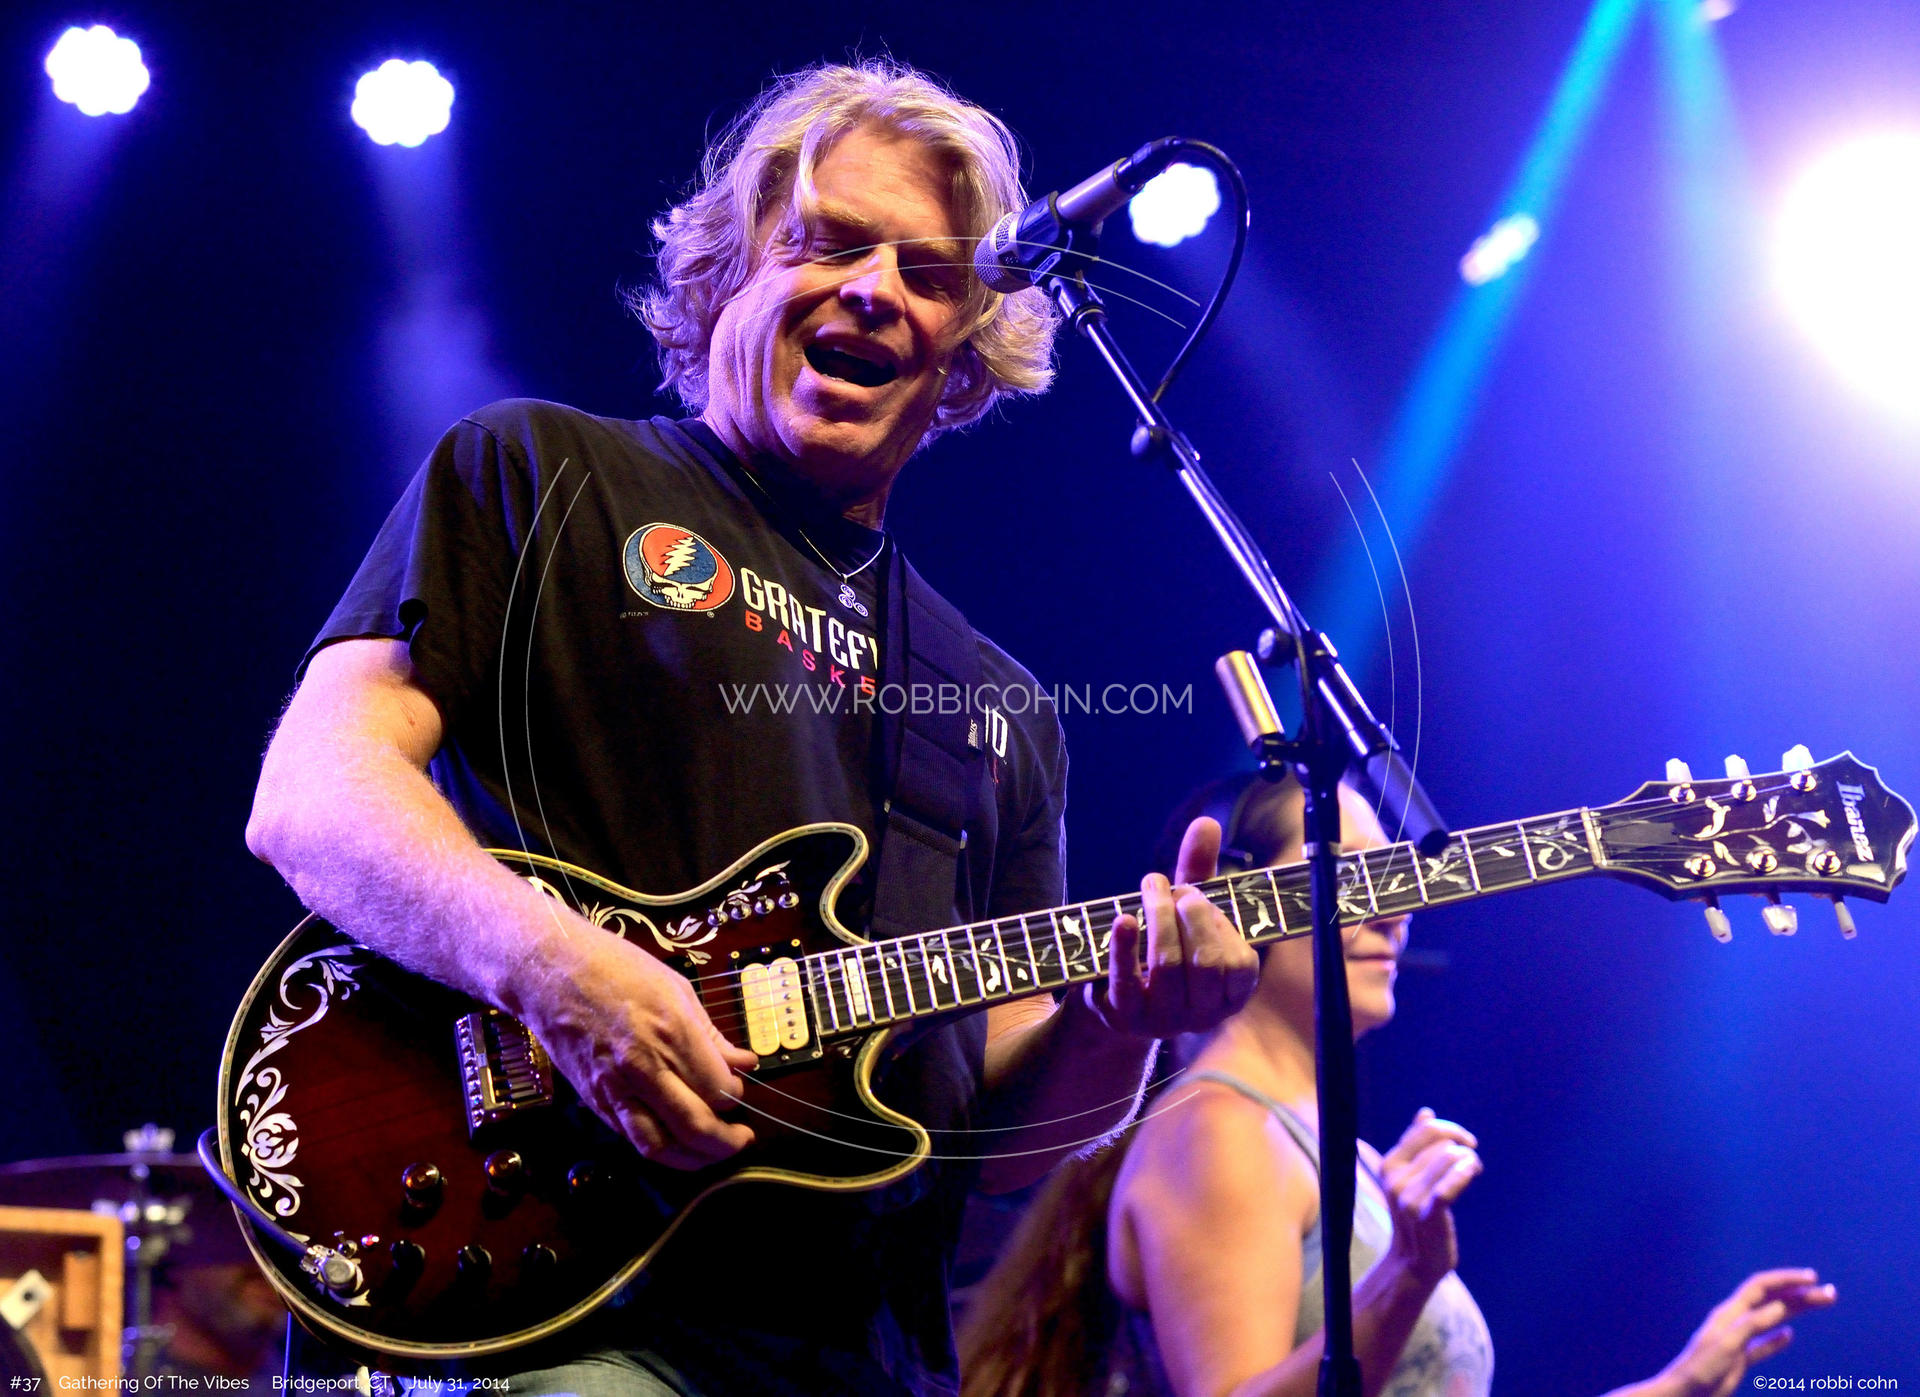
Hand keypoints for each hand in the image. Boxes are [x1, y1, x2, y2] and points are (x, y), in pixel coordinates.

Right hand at [516, 917, 758, 1170]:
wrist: (549, 971)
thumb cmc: (615, 967)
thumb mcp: (676, 989)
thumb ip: (711, 1035)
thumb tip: (743, 1063)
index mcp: (671, 1032)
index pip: (718, 1090)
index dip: (735, 1097)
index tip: (737, 1089)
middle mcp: (644, 1067)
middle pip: (694, 1126)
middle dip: (725, 1142)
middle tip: (741, 1139)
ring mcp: (614, 1087)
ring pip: (659, 1146)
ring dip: (692, 1159)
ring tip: (712, 1152)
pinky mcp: (593, 1100)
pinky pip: (630, 1137)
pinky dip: (658, 1147)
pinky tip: (674, 1141)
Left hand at [1083, 816, 1259, 1037]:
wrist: (1114, 998)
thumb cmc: (1164, 947)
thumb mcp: (1185, 913)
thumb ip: (1200, 871)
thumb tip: (1206, 822)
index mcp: (1229, 996)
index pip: (1241, 965)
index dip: (1222, 925)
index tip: (1198, 897)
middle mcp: (1201, 1016)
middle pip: (1205, 963)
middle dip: (1191, 915)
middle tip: (1174, 888)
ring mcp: (1162, 1021)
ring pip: (1168, 967)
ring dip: (1160, 918)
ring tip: (1151, 887)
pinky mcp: (1124, 1017)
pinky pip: (1126, 981)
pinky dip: (1125, 947)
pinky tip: (1124, 918)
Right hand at [1377, 1107, 1481, 1287]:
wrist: (1415, 1261)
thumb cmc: (1417, 1215)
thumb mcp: (1410, 1176)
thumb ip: (1416, 1144)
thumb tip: (1425, 1112)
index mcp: (1390, 1165)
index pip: (1425, 1129)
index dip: (1451, 1131)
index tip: (1465, 1144)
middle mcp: (1395, 1178)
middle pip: (1441, 1141)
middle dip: (1462, 1147)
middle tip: (1471, 1162)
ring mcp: (1409, 1197)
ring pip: (1449, 1157)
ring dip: (1469, 1161)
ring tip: (1473, 1171)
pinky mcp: (1428, 1214)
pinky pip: (1450, 1184)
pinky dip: (1465, 1172)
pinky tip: (1474, 1172)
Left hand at [1644, 1270, 1836, 1396]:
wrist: (1685, 1394)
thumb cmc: (1702, 1368)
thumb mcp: (1730, 1344)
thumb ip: (1753, 1324)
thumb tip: (1782, 1307)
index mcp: (1730, 1312)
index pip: (1761, 1287)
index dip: (1786, 1280)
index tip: (1813, 1279)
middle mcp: (1735, 1321)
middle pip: (1771, 1301)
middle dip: (1800, 1295)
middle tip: (1831, 1294)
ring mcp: (1738, 1340)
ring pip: (1771, 1320)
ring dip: (1796, 1312)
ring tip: (1819, 1305)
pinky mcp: (1739, 1360)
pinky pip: (1762, 1345)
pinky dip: (1777, 1340)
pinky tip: (1789, 1337)